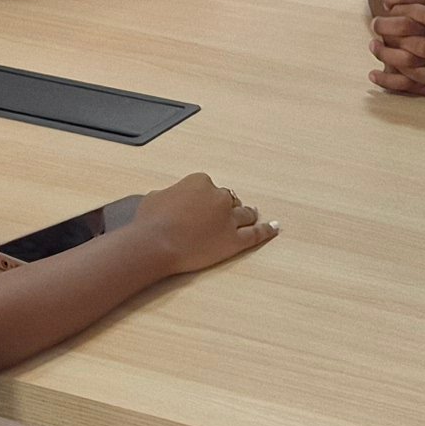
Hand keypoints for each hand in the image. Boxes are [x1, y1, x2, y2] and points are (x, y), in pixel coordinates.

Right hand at [128, 171, 278, 273]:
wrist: (155, 243)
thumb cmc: (150, 222)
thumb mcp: (155, 197)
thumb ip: (170, 195)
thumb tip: (169, 199)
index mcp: (200, 182)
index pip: (208, 187)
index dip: (206, 198)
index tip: (202, 206)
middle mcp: (218, 197)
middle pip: (228, 199)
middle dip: (226, 206)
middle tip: (224, 214)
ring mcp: (229, 219)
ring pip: (244, 213)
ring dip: (248, 214)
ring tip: (253, 215)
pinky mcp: (235, 240)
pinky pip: (256, 234)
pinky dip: (267, 230)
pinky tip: (274, 228)